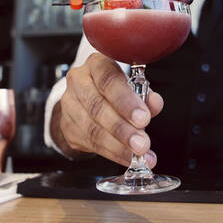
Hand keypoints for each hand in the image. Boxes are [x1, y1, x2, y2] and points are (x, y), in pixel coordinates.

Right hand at [52, 53, 163, 167]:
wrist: (84, 99)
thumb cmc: (112, 88)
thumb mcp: (131, 84)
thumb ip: (144, 93)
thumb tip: (154, 103)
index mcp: (97, 64)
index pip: (108, 79)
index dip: (126, 100)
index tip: (144, 118)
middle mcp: (79, 81)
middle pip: (97, 106)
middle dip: (122, 128)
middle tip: (142, 143)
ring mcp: (70, 105)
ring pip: (93, 129)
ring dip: (119, 146)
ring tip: (138, 154)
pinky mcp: (68, 127)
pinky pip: (91, 144)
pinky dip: (113, 153)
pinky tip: (128, 158)